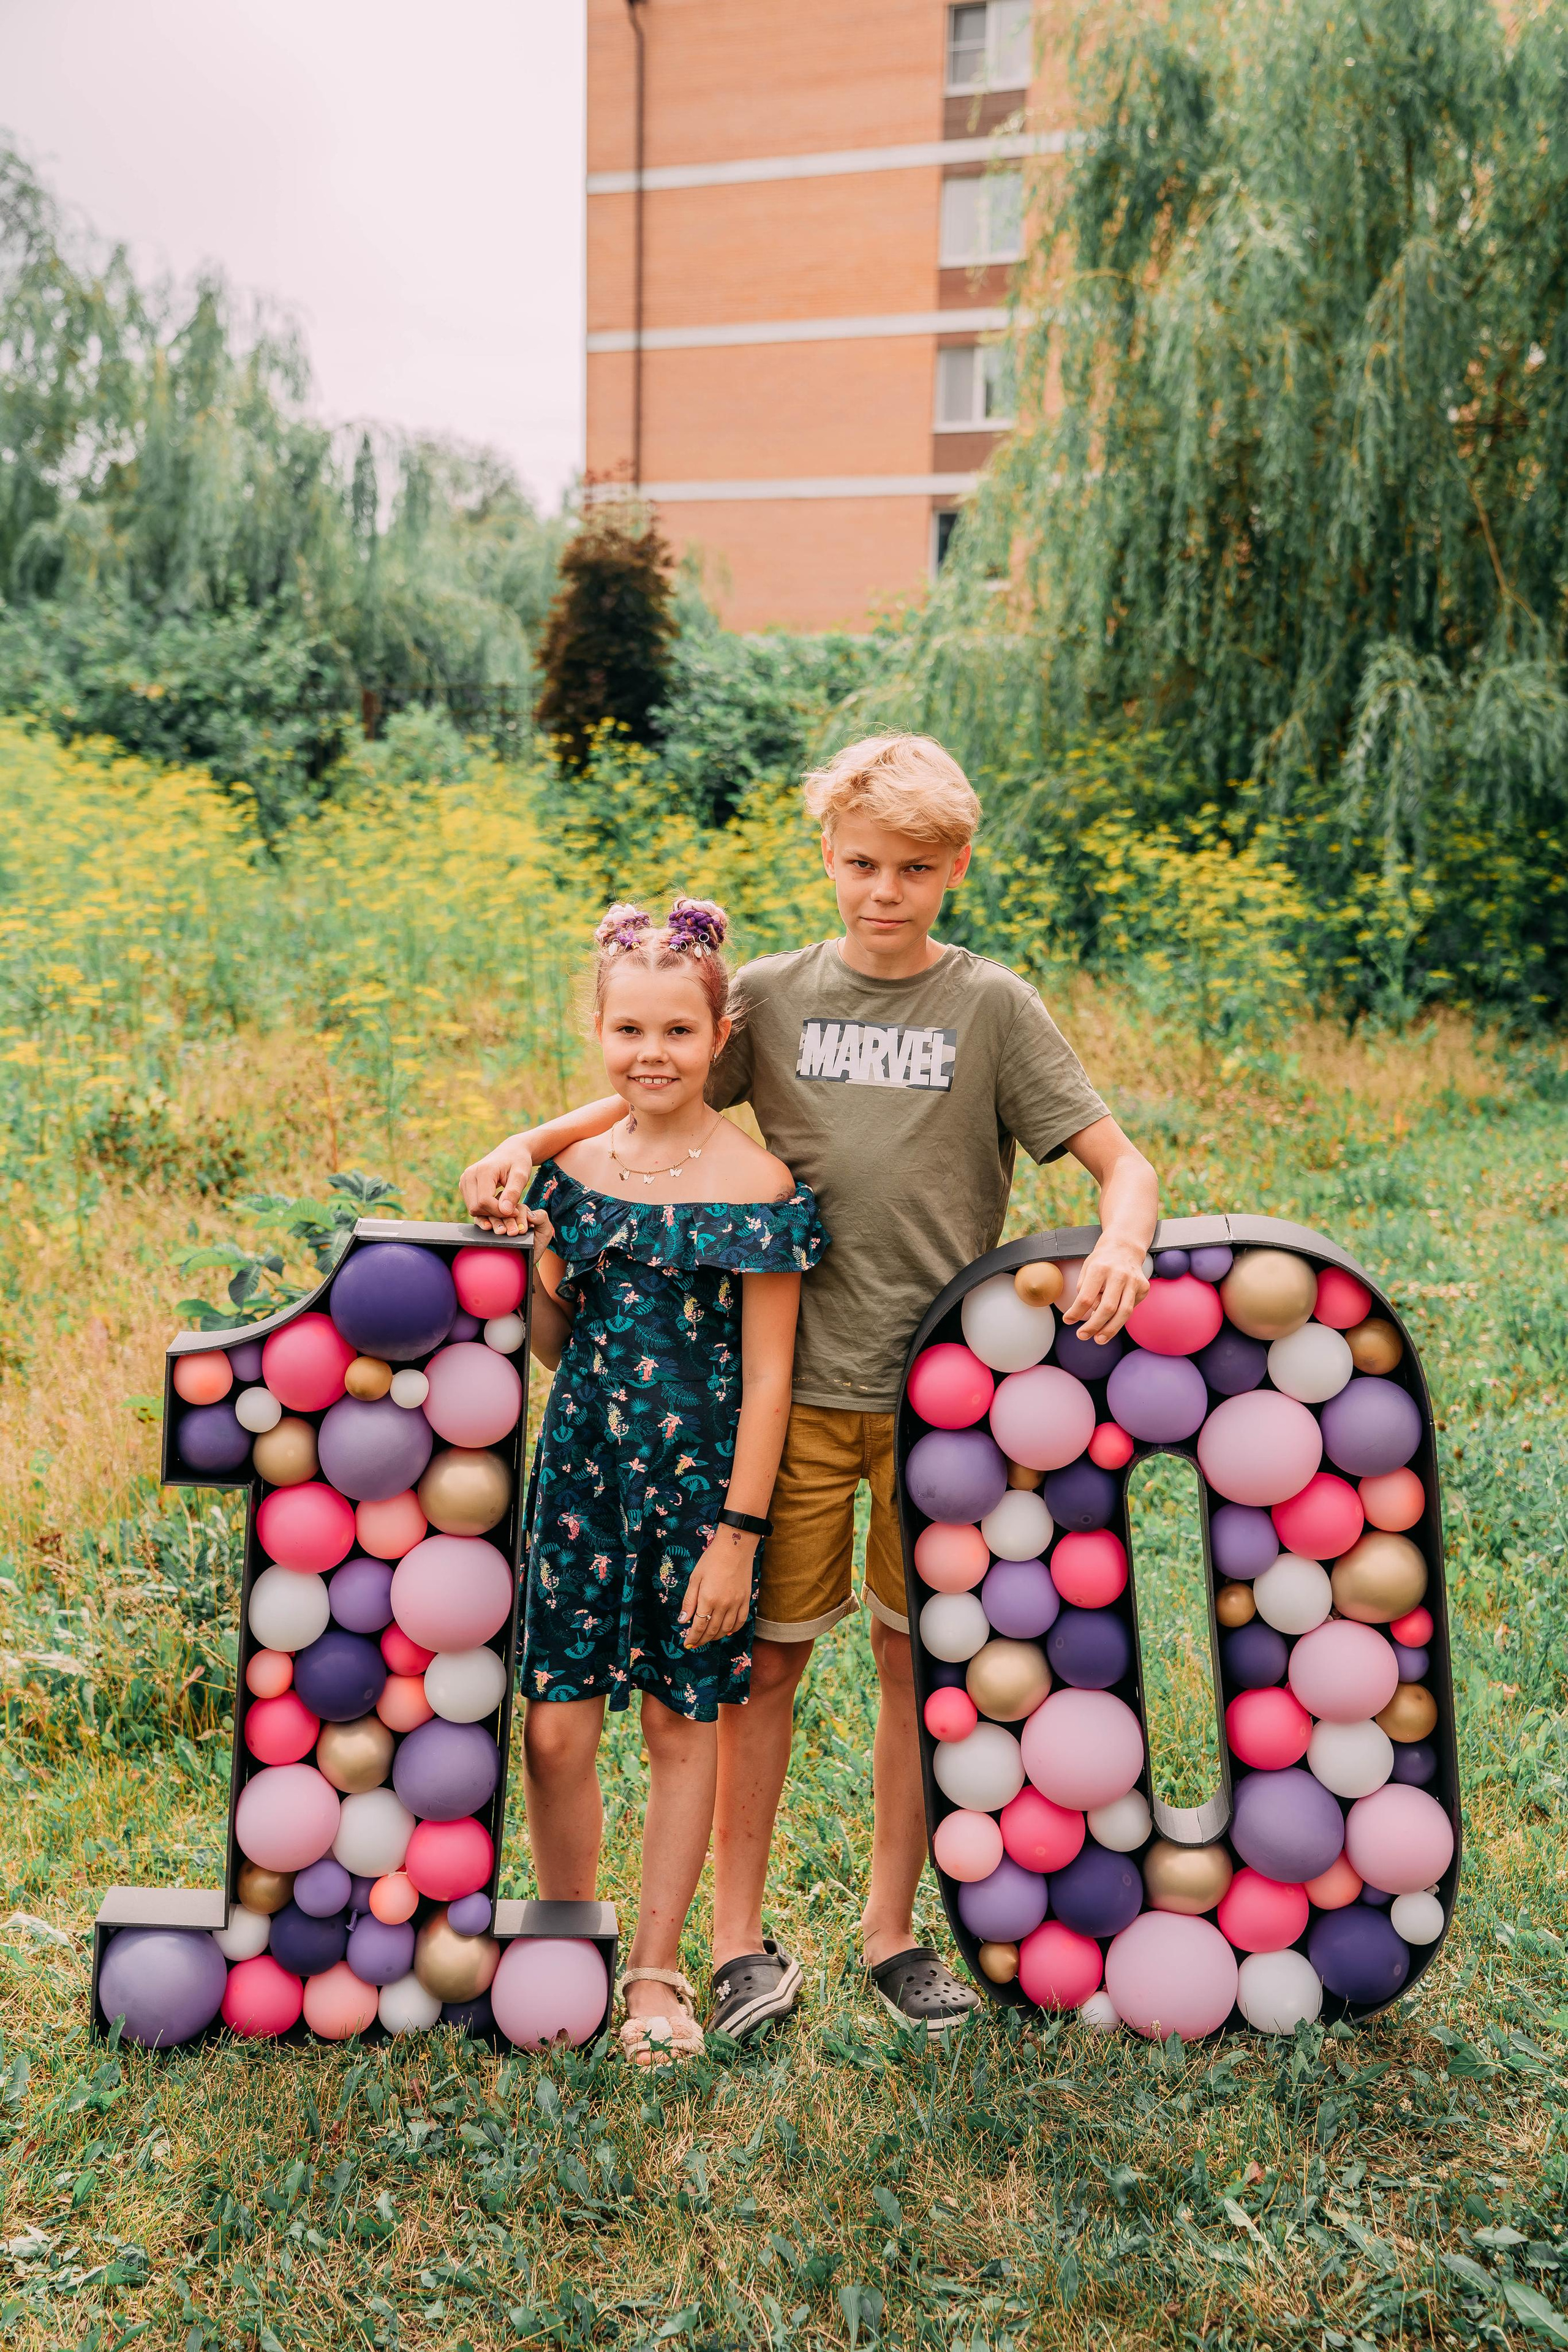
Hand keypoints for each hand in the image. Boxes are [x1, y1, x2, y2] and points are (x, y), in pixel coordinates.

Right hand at [460, 1134, 537, 1234]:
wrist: (511, 1152)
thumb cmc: (518, 1162)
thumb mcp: (521, 1175)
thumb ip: (513, 1192)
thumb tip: (505, 1211)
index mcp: (482, 1170)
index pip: (485, 1201)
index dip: (500, 1211)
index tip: (515, 1211)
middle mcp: (468, 1175)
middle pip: (476, 1207)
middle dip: (494, 1213)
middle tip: (511, 1208)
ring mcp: (464, 1180)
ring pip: (473, 1209)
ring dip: (490, 1211)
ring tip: (505, 1202)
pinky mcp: (464, 1186)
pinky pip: (472, 1206)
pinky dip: (485, 1208)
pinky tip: (497, 1200)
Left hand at [678, 1531, 755, 1647]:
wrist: (735, 1547)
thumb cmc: (712, 1560)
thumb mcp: (695, 1578)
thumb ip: (689, 1601)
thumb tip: (682, 1620)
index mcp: (708, 1598)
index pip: (699, 1626)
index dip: (693, 1638)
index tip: (687, 1644)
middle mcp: (724, 1604)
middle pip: (712, 1630)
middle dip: (702, 1640)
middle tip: (695, 1644)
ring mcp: (737, 1603)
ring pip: (727, 1629)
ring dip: (716, 1636)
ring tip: (708, 1638)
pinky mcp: (746, 1600)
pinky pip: (741, 1621)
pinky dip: (733, 1629)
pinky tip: (726, 1631)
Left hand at [1064, 1235, 1149, 1340]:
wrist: (1124, 1248)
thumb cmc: (1101, 1262)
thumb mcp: (1086, 1270)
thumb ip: (1085, 1292)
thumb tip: (1090, 1316)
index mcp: (1100, 1268)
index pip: (1086, 1297)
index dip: (1075, 1312)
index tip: (1067, 1321)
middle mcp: (1119, 1274)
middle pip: (1107, 1308)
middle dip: (1094, 1326)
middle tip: (1082, 1336)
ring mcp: (1134, 1281)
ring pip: (1124, 1313)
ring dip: (1110, 1330)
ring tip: (1099, 1339)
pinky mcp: (1144, 1287)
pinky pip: (1131, 1308)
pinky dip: (1120, 1317)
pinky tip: (1112, 1319)